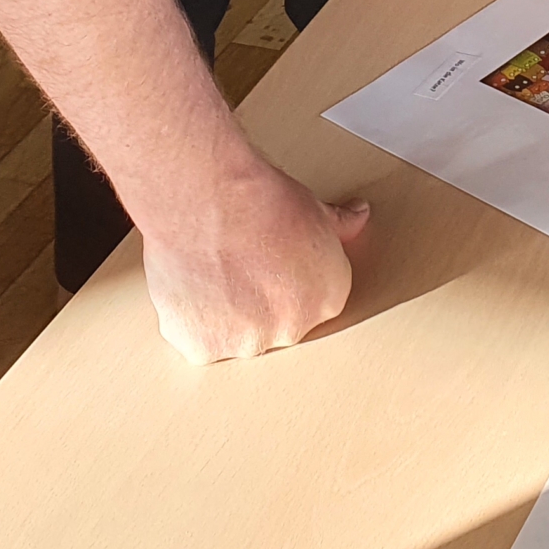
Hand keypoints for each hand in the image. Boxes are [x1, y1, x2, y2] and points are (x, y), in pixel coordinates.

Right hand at [140, 149, 371, 362]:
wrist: (207, 201)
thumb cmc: (256, 200)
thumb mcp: (314, 207)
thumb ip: (340, 225)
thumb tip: (358, 217)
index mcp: (326, 298)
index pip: (312, 301)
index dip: (288, 279)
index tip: (271, 262)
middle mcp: (293, 327)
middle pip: (275, 323)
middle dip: (258, 300)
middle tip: (238, 263)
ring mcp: (248, 342)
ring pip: (235, 334)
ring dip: (223, 313)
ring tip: (210, 268)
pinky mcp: (204, 348)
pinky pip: (198, 340)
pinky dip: (191, 320)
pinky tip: (190, 285)